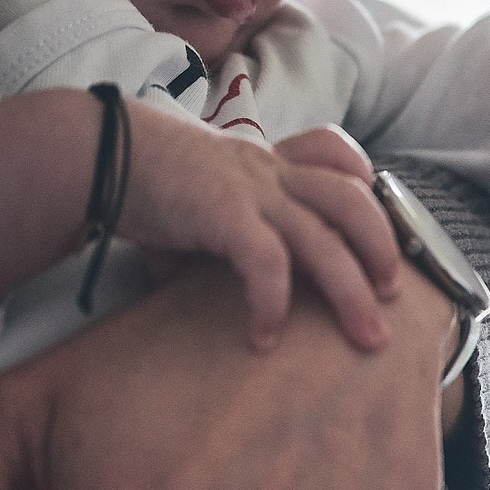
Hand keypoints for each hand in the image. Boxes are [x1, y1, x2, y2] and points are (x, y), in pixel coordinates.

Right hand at [124, 109, 401, 350]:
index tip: (377, 229)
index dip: (367, 185)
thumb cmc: (143, 179)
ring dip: (352, 291)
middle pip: (351, 201)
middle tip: (392, 298)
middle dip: (382, 250)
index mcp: (267, 162)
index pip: (335, 156)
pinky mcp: (224, 214)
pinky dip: (274, 303)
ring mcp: (251, 191)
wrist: (97, 153)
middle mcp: (269, 172)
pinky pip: (268, 263)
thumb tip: (190, 282)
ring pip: (325, 239)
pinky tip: (264, 337)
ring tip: (365, 335)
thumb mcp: (198, 195)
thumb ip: (217, 230)